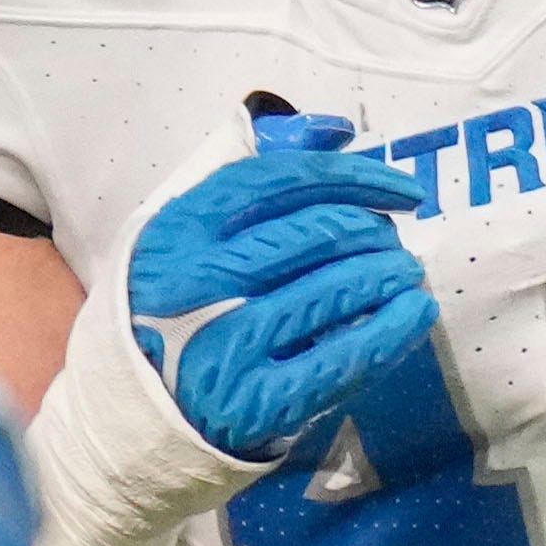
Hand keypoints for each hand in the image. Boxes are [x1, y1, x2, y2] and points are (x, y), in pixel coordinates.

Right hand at [129, 113, 437, 468]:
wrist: (129, 415)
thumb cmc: (171, 309)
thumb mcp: (190, 233)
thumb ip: (255, 173)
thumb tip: (335, 129)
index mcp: (178, 230)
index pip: (281, 182)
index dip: (353, 179)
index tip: (404, 191)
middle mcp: (197, 282)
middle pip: (314, 235)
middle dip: (373, 232)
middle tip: (396, 243)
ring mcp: (225, 344)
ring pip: (332, 292)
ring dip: (388, 276)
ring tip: (407, 273)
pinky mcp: (255, 403)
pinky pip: (340, 360)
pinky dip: (390, 331)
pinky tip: (416, 312)